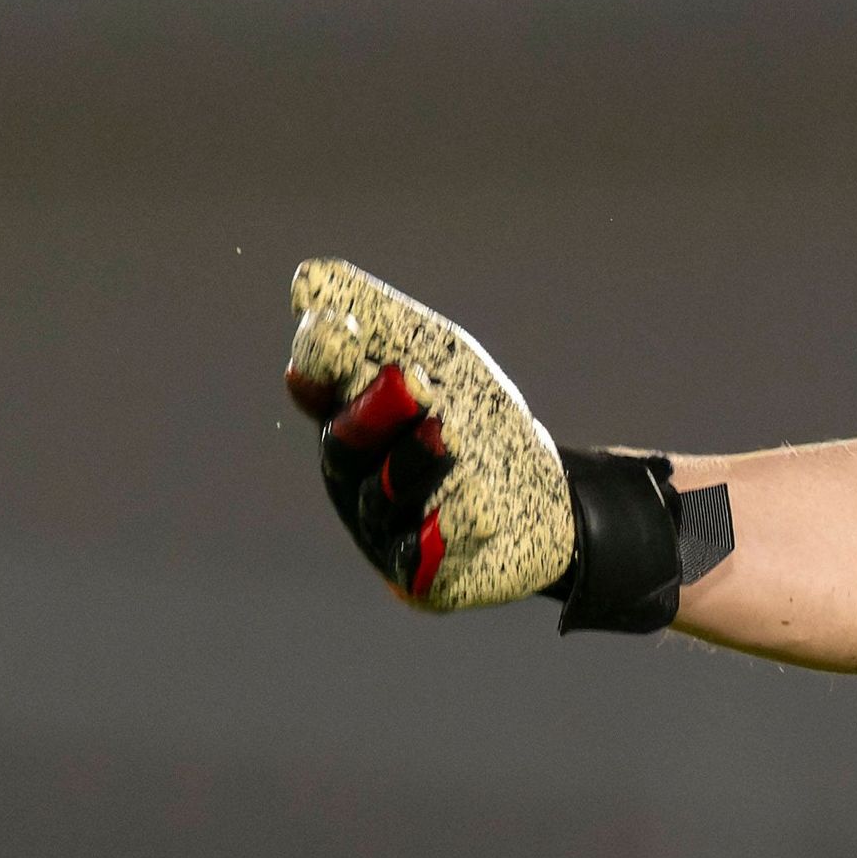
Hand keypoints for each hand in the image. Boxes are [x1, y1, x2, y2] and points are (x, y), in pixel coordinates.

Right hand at [282, 260, 578, 610]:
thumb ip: (379, 320)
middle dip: (375, 413)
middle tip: (413, 381)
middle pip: (346, 444)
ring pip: (388, 500)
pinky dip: (452, 532)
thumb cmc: (478, 419)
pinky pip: (429, 558)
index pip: (320, 387)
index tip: (336, 334)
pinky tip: (482, 508)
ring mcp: (383, 531)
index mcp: (348, 417)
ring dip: (417, 464)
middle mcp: (354, 477)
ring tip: (450, 434)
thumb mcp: (440, 357)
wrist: (547, 500)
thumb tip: (309, 279)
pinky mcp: (424, 578)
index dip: (322, 364)